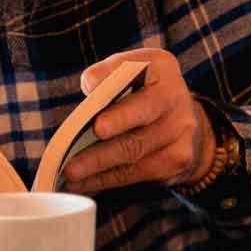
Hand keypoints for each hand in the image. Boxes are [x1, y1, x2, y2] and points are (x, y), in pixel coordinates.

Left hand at [63, 48, 208, 194]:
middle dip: (102, 147)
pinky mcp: (177, 162)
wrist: (181, 117)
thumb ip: (109, 72)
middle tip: (74, 161)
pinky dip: (105, 180)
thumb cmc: (141, 89)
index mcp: (162, 68)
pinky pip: (136, 173)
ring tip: (70, 173)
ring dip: (97, 167)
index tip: (94, 117)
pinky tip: (83, 183)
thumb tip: (91, 87)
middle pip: (136, 126)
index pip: (139, 80)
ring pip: (134, 154)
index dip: (117, 100)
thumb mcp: (128, 69)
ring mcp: (180, 133)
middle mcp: (176, 99)